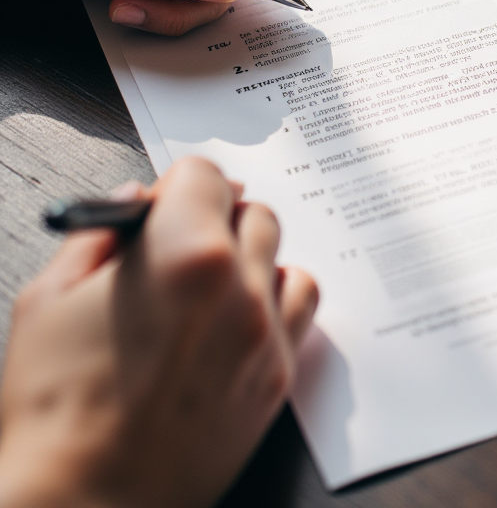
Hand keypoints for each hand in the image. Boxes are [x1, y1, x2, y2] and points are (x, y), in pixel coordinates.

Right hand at [0, 158, 317, 507]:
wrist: (82, 505)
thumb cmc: (54, 409)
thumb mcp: (46, 300)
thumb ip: (100, 234)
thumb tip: (137, 199)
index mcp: (184, 252)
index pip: (207, 173)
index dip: (177, 186)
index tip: (163, 206)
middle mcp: (240, 283)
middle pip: (252, 210)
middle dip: (216, 217)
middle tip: (179, 249)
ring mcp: (266, 330)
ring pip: (281, 254)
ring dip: (250, 257)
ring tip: (208, 288)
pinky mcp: (280, 373)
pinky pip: (300, 305)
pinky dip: (275, 298)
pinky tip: (239, 317)